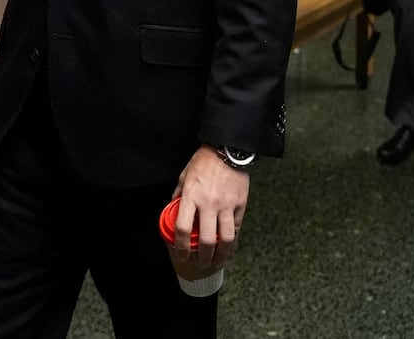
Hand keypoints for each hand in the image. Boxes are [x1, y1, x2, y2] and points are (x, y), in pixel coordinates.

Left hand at [173, 146, 249, 272]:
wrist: (227, 148)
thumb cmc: (204, 161)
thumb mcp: (184, 176)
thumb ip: (178, 196)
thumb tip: (172, 212)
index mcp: (191, 196)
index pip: (183, 229)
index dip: (181, 246)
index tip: (182, 253)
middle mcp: (209, 203)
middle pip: (207, 240)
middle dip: (203, 258)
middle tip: (201, 264)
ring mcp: (227, 205)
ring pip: (226, 238)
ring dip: (221, 255)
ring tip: (217, 262)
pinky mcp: (240, 204)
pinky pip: (237, 228)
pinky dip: (233, 241)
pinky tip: (229, 248)